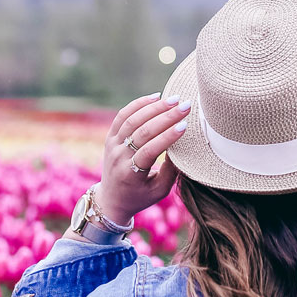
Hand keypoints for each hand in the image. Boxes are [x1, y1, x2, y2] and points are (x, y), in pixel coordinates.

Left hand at [93, 92, 190, 224]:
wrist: (112, 199)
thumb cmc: (141, 196)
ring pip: (131, 120)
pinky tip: (155, 97)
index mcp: (131, 174)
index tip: (185, 125)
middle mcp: (119, 157)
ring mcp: (112, 145)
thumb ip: (171, 171)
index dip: (167, 137)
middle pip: (142, 131)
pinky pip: (122, 116)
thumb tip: (185, 146)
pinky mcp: (110, 137)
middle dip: (166, 117)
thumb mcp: (159, 190)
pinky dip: (138, 104)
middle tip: (185, 106)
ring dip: (154, 107)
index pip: (149, 151)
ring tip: (173, 99)